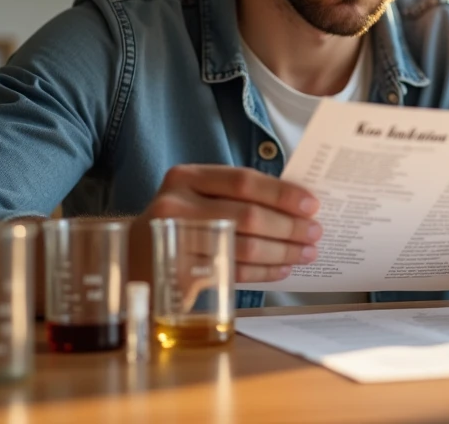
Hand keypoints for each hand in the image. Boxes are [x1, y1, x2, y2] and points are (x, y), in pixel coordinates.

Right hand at [134, 164, 321, 283]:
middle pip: (247, 215)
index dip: (282, 193)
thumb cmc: (180, 223)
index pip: (243, 180)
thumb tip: (298, 204)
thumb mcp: (198, 197)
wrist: (133, 257)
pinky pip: (231, 271)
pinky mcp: (178, 272)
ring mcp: (174, 240)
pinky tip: (281, 269)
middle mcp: (176, 204)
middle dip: (289, 227)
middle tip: (315, 233)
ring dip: (282, 252)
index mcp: (186, 176)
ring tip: (306, 253)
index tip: (312, 204)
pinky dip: (263, 271)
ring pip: (243, 246)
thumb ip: (236, 195)